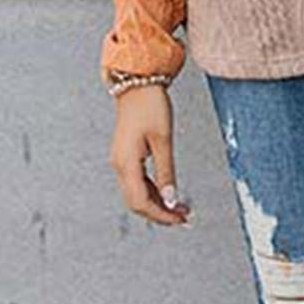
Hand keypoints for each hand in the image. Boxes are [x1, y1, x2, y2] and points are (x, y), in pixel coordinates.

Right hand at [109, 84, 190, 225]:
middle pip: (136, 203)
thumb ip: (166, 172)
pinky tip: (168, 193)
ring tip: (180, 207)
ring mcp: (121, 161)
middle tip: (184, 217)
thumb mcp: (163, 140)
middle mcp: (119, 165)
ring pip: (136, 194)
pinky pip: (137, 182)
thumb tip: (172, 199)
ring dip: (157, 204)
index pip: (141, 202)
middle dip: (160, 213)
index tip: (181, 219)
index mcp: (126, 163)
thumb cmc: (151, 106)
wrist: (137, 84)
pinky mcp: (126, 157)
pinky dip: (152, 192)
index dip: (161, 215)